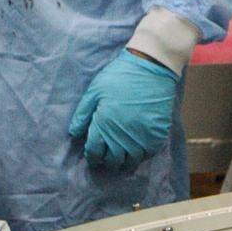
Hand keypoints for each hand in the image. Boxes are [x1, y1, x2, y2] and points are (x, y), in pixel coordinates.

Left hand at [68, 49, 178, 171]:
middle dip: (107, 161)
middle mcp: (122, 136)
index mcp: (104, 125)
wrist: (150, 68)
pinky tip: (136, 148)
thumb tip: (73, 133)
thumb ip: (82, 114)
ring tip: (121, 155)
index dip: (92, 156)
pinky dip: (141, 155)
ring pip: (131, 162)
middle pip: (113, 161)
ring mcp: (141, 137)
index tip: (92, 155)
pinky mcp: (157, 135)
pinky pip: (148, 155)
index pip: (95, 152)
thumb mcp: (94, 91)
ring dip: (124, 161)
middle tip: (106, 157)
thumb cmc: (119, 77)